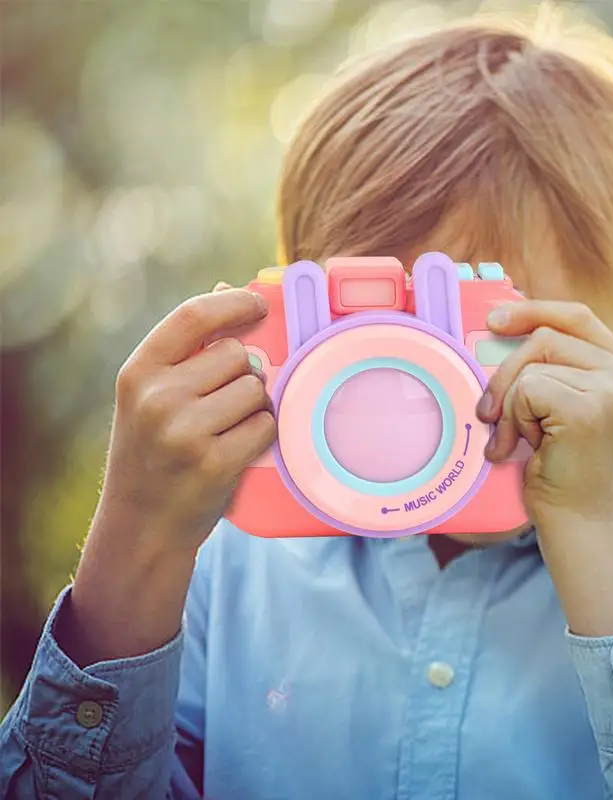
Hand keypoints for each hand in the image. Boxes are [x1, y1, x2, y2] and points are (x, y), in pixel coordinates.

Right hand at [100, 281, 276, 556]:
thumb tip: (226, 290)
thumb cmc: (152, 454)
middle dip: (243, 375)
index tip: (257, 305)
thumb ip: (186, 349)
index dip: (234, 304)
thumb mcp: (149, 398)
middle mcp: (157, 397)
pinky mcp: (215, 462)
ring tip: (226, 430)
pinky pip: (265, 425)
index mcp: (138, 372)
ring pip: (256, 390)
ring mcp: (185, 431)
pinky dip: (260, 435)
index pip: (194, 315)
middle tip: (223, 405)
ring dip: (254, 407)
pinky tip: (236, 450)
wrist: (140, 527)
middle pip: (238, 356)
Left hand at [475, 300, 612, 635]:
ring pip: (531, 365)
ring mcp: (612, 389)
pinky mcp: (590, 408)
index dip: (534, 309)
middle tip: (488, 413)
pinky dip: (512, 420)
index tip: (495, 319)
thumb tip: (498, 331)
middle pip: (544, 336)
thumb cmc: (561, 472)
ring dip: (509, 406)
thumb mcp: (559, 412)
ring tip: (513, 442)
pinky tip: (523, 449)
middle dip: (504, 373)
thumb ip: (549, 372)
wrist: (581, 526)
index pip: (575, 316)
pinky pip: (527, 389)